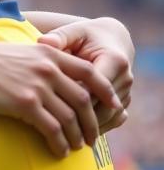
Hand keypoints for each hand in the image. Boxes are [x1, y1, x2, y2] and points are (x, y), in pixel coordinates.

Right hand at [0, 42, 119, 157]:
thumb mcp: (17, 54)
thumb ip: (38, 63)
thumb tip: (47, 79)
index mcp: (50, 54)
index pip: (89, 71)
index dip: (105, 89)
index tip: (113, 103)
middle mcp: (49, 69)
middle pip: (84, 99)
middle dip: (92, 121)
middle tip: (93, 136)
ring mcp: (38, 87)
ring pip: (70, 117)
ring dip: (77, 136)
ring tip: (77, 148)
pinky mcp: (24, 104)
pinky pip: (51, 128)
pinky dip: (59, 143)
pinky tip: (59, 151)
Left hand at [37, 17, 132, 131]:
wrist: (109, 39)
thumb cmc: (84, 36)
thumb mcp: (72, 33)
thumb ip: (59, 37)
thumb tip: (43, 42)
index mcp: (114, 61)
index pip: (92, 89)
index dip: (71, 101)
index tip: (47, 109)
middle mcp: (125, 77)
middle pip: (100, 107)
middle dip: (78, 120)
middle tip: (52, 131)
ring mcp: (126, 91)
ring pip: (107, 117)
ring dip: (86, 128)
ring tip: (63, 137)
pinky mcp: (124, 100)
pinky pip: (113, 120)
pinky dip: (96, 128)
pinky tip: (76, 134)